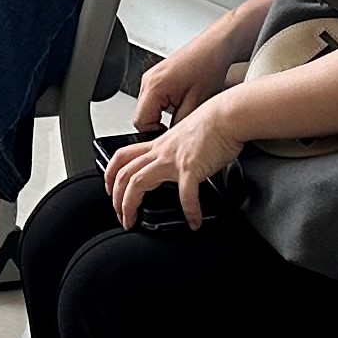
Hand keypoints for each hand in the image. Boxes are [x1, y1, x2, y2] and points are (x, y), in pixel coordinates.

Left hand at [102, 100, 241, 231]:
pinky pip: (185, 194)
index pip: (122, 157)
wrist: (227, 115)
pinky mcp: (191, 167)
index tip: (110, 191)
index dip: (110, 174)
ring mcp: (173, 160)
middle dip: (116, 199)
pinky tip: (194, 220)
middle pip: (124, 174)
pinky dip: (189, 210)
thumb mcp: (184, 138)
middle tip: (121, 216)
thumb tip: (176, 169)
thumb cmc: (212, 124)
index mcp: (158, 145)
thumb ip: (175, 153)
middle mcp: (161, 151)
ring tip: (134, 222)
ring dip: (130, 205)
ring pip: (137, 182)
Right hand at [132, 25, 236, 132]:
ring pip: (148, 108)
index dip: (154, 134)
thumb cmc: (208, 66)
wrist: (216, 46)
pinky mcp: (158, 77)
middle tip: (178, 128)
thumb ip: (180, 125)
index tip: (169, 137)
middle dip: (158, 125)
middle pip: (141, 116)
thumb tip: (173, 140)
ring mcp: (151, 77)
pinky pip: (154, 99)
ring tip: (182, 113)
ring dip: (162, 116)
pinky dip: (165, 106)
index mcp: (154, 86)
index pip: (140, 122)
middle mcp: (148, 81)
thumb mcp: (197, 103)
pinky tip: (181, 104)